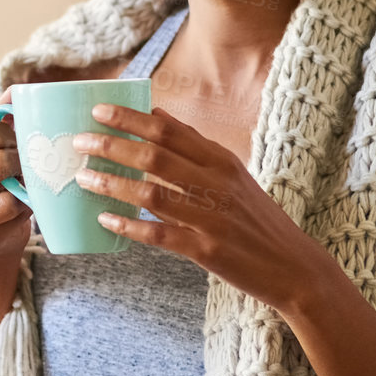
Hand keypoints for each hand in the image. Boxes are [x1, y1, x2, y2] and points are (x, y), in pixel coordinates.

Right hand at [0, 86, 31, 260]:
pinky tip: (20, 210)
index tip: (20, 144)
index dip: (13, 136)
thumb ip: (2, 118)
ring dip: (26, 191)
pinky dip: (24, 213)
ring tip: (26, 187)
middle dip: (22, 162)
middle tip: (29, 167)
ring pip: (9, 197)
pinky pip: (15, 222)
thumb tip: (19, 91)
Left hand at [71, 102, 328, 317]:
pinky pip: (161, 235)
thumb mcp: (234, 173)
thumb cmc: (257, 218)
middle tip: (80, 141)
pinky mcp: (208, 250)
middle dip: (112, 146)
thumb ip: (195, 145)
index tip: (98, 109)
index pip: (169, 131)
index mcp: (222, 160)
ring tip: (83, 177)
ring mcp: (212, 217)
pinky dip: (131, 226)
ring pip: (152, 194)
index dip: (131, 118)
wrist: (295, 266)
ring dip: (113, 184)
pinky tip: (106, 220)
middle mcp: (217, 183)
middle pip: (155, 157)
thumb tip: (157, 115)